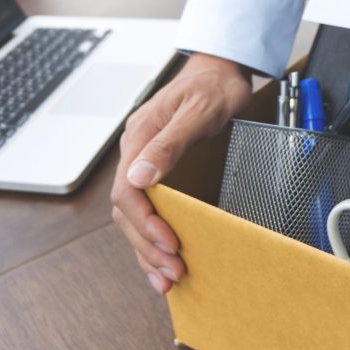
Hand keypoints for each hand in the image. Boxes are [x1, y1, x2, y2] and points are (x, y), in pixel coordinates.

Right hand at [111, 52, 251, 293]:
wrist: (221, 70)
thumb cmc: (214, 87)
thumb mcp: (198, 112)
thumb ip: (170, 143)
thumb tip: (140, 176)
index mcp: (139, 138)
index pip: (128, 191)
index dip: (145, 222)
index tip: (169, 244)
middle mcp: (136, 152)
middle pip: (128, 211)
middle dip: (147, 245)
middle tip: (173, 272)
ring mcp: (144, 162)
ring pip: (134, 216)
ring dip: (147, 249)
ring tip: (166, 279)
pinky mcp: (158, 170)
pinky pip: (148, 208)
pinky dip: (153, 237)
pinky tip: (162, 258)